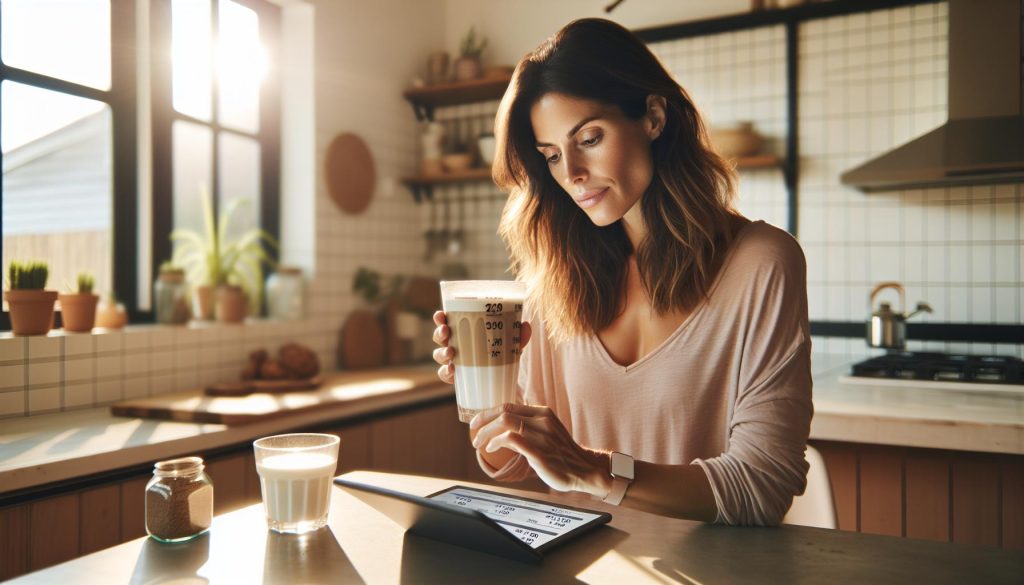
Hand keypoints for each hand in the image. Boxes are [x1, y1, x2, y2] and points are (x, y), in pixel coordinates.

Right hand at [431, 311, 532, 384]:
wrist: (505, 380)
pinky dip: (446, 372)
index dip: (440, 318)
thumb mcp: (511, 344)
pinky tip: (452, 370)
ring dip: (441, 352)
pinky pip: (445, 374)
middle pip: (439, 337)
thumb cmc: (502, 355)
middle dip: (439, 333)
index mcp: (464, 332)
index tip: (440, 314)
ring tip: (450, 352)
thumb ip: (518, 336)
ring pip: (439, 355)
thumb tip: (525, 326)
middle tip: (446, 331)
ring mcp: (454, 361)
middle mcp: (455, 345)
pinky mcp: (456, 377)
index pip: (447, 322)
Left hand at [469, 403, 610, 496]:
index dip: (488, 412)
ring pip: (505, 422)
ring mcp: (541, 435)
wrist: (585, 469)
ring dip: (487, 432)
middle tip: (473, 433)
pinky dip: (497, 441)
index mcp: (543, 413)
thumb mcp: (547, 431)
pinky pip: (512, 439)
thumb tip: (505, 427)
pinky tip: (491, 448)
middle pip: (504, 412)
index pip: (508, 406)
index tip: (476, 422)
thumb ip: (530, 426)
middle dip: (483, 421)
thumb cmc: (563, 453)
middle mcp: (542, 420)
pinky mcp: (539, 451)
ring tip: (479, 443)